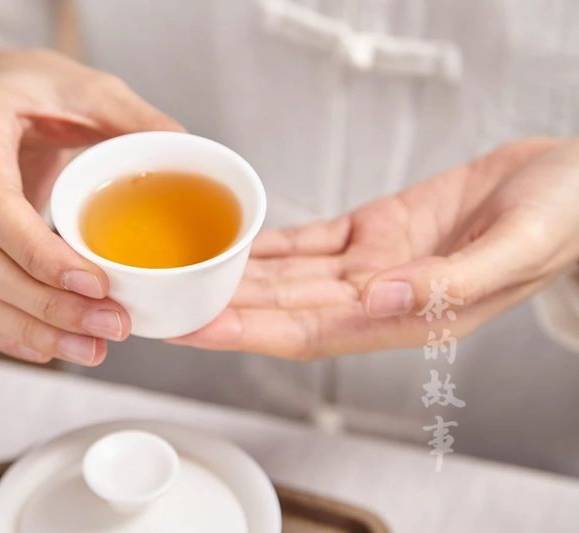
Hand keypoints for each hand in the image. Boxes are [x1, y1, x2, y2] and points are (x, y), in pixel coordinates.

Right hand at [0, 49, 181, 364]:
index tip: (96, 283)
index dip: (39, 253)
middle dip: (46, 304)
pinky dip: (7, 331)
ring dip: (31, 328)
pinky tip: (53, 347)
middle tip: (111, 326)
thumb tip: (186, 155)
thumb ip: (135, 119)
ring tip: (93, 349)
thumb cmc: (41, 89)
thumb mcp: (91, 87)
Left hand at [171, 138, 578, 358]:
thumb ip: (452, 282)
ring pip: (289, 276)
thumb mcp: (518, 247)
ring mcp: (374, 262)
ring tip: (185, 276)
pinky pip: (310, 241)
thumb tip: (384, 297)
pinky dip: (271, 244)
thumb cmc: (561, 218)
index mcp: (411, 316)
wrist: (573, 182)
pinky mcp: (375, 228)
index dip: (250, 333)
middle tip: (165, 303)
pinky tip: (235, 243)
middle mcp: (381, 297)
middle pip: (284, 309)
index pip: (311, 332)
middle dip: (224, 309)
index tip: (199, 327)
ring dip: (237, 278)